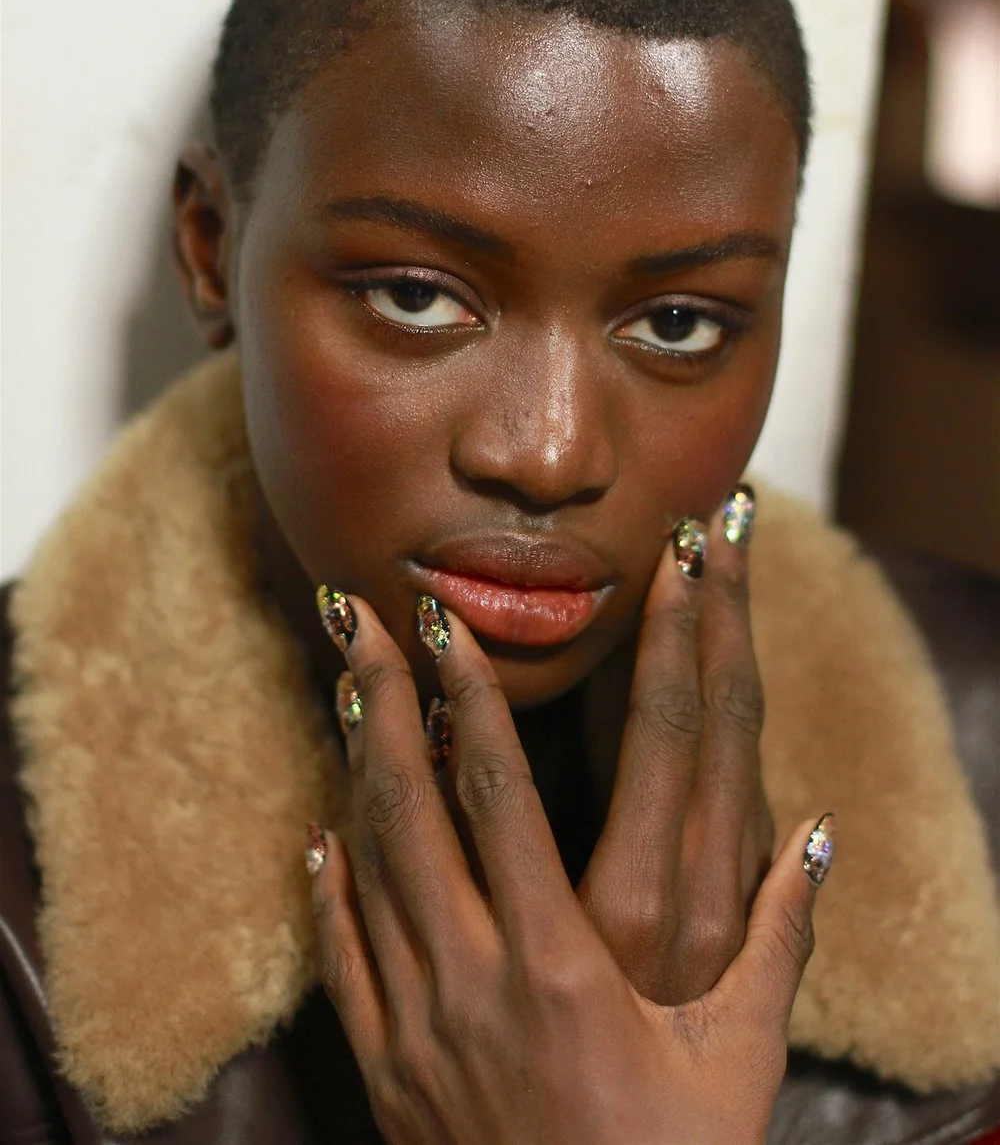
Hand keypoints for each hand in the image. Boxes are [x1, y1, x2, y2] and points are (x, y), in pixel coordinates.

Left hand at [309, 590, 830, 1144]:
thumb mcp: (738, 1059)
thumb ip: (778, 943)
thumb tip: (812, 838)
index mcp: (561, 963)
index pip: (500, 799)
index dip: (469, 704)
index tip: (447, 628)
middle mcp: (474, 981)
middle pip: (409, 813)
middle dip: (381, 703)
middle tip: (355, 618)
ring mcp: (418, 1028)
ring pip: (368, 871)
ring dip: (353, 776)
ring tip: (342, 696)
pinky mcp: (387, 1076)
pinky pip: (343, 963)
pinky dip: (330, 891)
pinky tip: (321, 840)